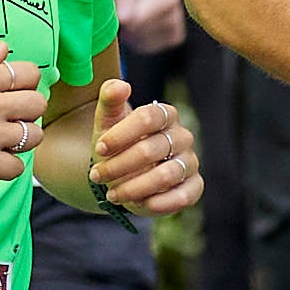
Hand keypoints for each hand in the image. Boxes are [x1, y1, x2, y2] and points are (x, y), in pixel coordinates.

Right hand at [0, 42, 46, 195]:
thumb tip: (3, 47)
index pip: (30, 73)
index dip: (26, 86)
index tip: (13, 97)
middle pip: (38, 104)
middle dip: (27, 115)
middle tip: (8, 123)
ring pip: (33, 136)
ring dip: (20, 143)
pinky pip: (18, 167)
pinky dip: (5, 168)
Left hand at [92, 78, 199, 215]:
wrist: (122, 174)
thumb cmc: (116, 144)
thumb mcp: (107, 121)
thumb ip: (110, 99)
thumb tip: (121, 85)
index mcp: (165, 115)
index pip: (149, 117)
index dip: (121, 134)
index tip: (99, 149)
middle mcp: (183, 137)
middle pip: (152, 149)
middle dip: (119, 165)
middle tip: (96, 176)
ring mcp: (190, 162)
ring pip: (166, 175)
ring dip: (133, 188)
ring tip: (111, 194)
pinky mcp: (194, 187)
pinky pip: (183, 197)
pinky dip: (158, 203)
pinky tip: (136, 204)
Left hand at [113, 0, 186, 50]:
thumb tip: (123, 20)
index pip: (137, 21)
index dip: (122, 15)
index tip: (119, 3)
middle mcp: (177, 16)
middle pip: (139, 34)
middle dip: (126, 23)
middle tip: (125, 4)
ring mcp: (177, 30)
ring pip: (142, 44)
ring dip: (130, 32)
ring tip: (133, 10)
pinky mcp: (174, 38)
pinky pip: (148, 47)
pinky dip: (137, 39)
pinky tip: (138, 22)